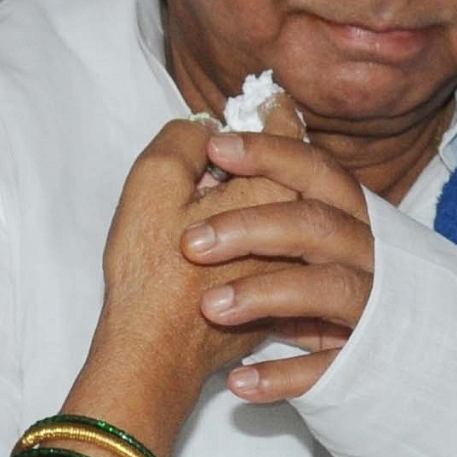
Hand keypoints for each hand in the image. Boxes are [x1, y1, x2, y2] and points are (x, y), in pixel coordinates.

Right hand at [78, 122, 300, 437]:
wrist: (157, 357)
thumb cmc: (152, 272)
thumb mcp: (153, 183)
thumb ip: (184, 137)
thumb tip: (206, 127)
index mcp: (279, 189)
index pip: (285, 126)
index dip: (265, 106)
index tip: (252, 100)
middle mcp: (303, 228)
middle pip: (297, 168)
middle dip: (269, 149)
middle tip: (233, 146)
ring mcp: (298, 268)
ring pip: (291, 213)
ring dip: (265, 197)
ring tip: (223, 193)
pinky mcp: (284, 302)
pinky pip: (284, 254)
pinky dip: (263, 241)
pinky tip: (226, 245)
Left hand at [179, 131, 374, 402]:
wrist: (421, 368)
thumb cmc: (342, 294)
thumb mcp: (321, 248)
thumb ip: (282, 213)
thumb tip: (213, 176)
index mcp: (353, 221)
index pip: (317, 173)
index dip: (271, 155)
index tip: (217, 147)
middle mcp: (369, 258)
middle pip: (316, 226)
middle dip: (251, 227)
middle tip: (189, 242)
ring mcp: (372, 311)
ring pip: (326, 289)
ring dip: (265, 294)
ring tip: (209, 307)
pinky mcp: (365, 365)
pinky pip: (327, 369)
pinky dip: (284, 375)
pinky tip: (240, 382)